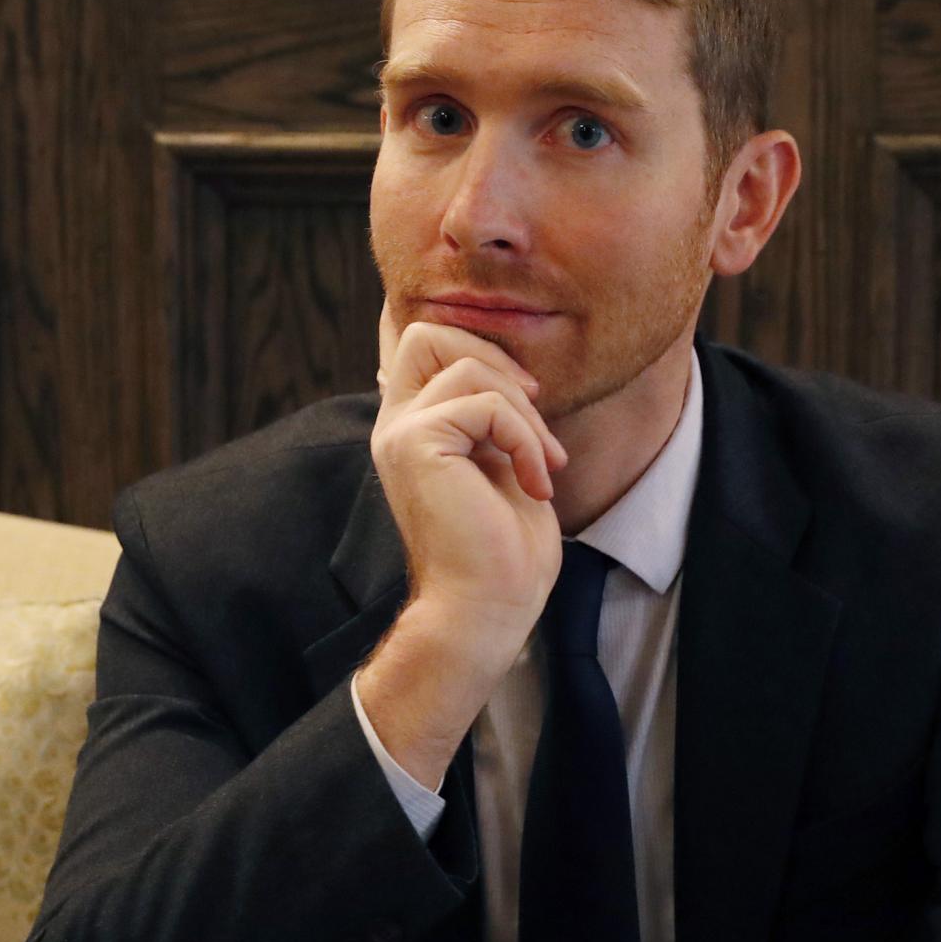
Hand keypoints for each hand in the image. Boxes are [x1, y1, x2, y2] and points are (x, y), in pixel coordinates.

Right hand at [371, 299, 569, 646]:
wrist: (488, 607)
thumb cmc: (505, 552)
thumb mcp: (504, 465)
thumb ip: (493, 418)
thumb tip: (509, 376)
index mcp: (412, 429)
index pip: (423, 346)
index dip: (480, 352)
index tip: (529, 399)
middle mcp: (395, 426)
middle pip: (425, 334)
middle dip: (494, 359)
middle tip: (536, 408)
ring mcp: (400, 434)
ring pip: (468, 368)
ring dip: (525, 413)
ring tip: (544, 465)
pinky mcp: (417, 444)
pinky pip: (486, 405)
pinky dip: (526, 440)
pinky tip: (536, 484)